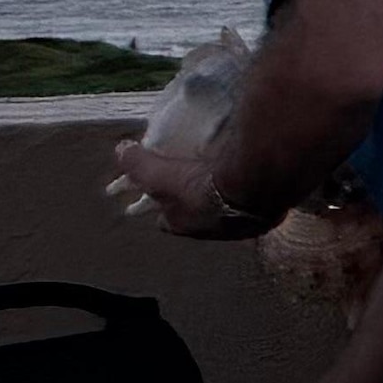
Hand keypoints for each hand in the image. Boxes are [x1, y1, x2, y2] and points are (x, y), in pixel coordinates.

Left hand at [107, 139, 260, 239]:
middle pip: (196, 219)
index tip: (159, 195)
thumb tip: (121, 150)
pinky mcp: (262, 219)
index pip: (164, 220)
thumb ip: (137, 163)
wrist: (250, 186)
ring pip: (225, 216)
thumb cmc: (199, 184)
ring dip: (223, 203)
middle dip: (194, 206)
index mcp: (180, 223)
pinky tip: (251, 183)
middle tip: (196, 185)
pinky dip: (248, 198)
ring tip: (225, 182)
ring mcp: (236, 227)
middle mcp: (208, 231)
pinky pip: (252, 209)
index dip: (160, 207)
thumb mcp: (158, 172)